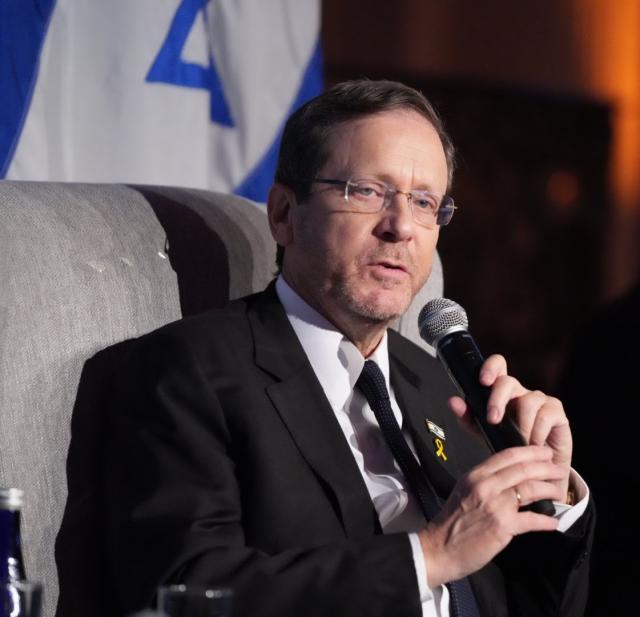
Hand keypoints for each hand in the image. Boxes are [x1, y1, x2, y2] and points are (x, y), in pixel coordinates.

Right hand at [419, 445, 564, 586]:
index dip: (531, 452)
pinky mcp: (502, 526)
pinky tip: (553, 522)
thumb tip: (510, 476)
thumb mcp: (464, 490)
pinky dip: (545, 520)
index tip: (544, 453)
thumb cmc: (452, 521)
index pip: (508, 455)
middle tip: (558, 470)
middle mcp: (485, 485)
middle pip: (523, 469)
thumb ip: (485, 481)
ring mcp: (495, 505)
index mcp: (476, 475)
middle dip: (545, 468)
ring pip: (530, 489)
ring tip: (558, 492)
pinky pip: (531, 519)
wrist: (439, 547)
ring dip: (549, 489)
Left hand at [448, 354, 571, 499]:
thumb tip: (452, 402)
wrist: (535, 467)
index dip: (491, 367)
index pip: (498, 365)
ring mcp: (539, 398)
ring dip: (520, 425)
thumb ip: (468, 418)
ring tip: (518, 443)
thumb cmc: (508, 444)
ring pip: (528, 400)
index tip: (483, 380)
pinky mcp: (556, 410)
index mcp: (501, 391)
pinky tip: (533, 444)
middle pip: (508, 381)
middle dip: (497, 400)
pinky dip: (536, 433)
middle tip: (493, 420)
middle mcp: (519, 391)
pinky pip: (545, 415)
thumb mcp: (484, 433)